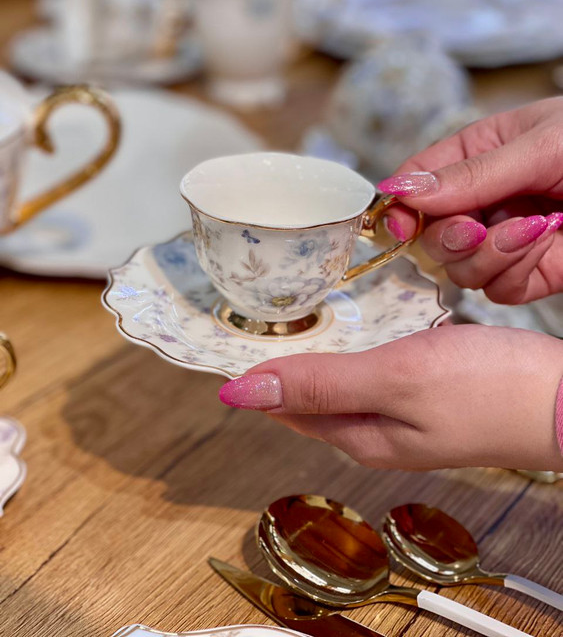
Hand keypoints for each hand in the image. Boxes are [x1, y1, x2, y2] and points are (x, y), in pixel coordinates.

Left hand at [219, 325, 562, 470]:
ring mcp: (403, 411)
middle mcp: (374, 429)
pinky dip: (356, 343)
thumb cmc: (488, 390)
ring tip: (293, 313)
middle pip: (307, 395)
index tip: (222, 337)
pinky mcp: (429, 391)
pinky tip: (356, 322)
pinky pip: (374, 367)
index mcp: (356, 433)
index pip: (281, 405)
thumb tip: (240, 392)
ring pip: (340, 379)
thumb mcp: (395, 379)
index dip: (251, 374)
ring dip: (316, 351)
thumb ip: (320, 385)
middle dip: (279, 360)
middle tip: (252, 316)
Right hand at [378, 98, 562, 303]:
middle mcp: (485, 200)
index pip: (418, 182)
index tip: (399, 223)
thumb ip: (470, 174)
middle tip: (479, 226)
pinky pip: (495, 288)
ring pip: (459, 268)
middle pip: (430, 235)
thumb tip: (400, 190)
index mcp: (478, 155)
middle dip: (451, 236)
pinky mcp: (529, 274)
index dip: (401, 206)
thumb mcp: (539, 146)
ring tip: (533, 228)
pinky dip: (515, 271)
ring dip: (490, 253)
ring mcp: (504, 240)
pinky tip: (546, 242)